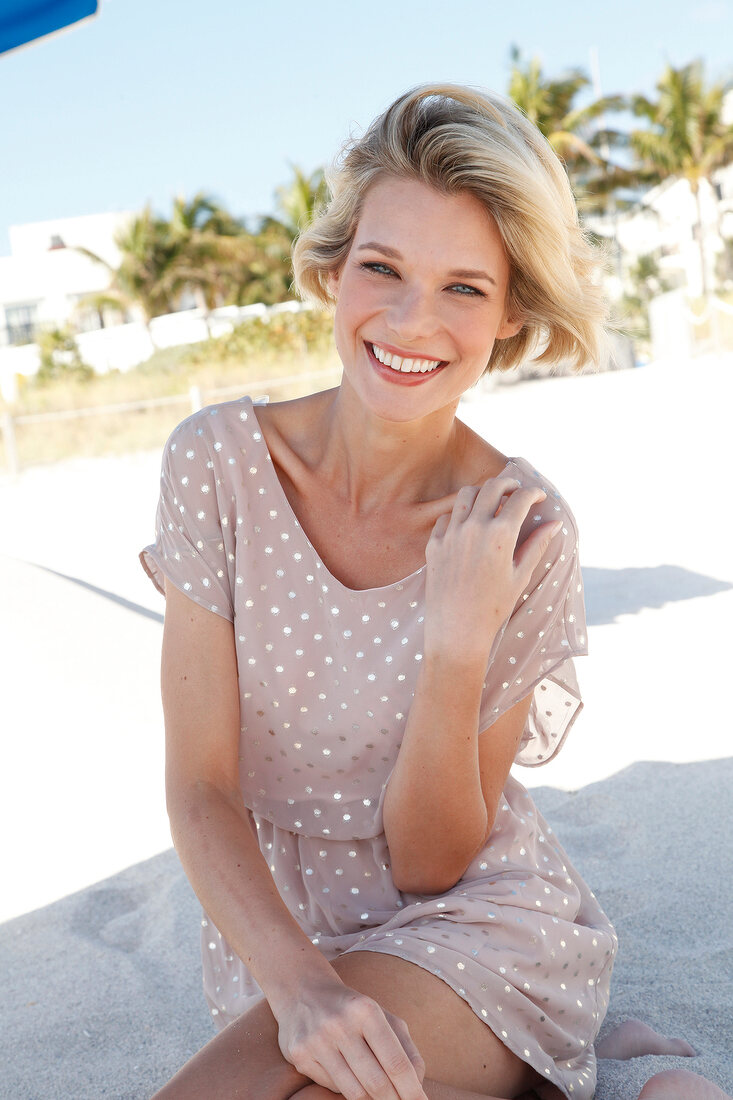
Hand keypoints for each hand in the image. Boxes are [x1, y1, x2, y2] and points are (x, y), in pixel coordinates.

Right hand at [275, 975, 426, 1099]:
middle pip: (376, 1083)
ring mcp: (316, 1040)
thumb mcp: (384, 1017)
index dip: (411, 1090)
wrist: (303, 991)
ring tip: (380, 1096)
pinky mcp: (300, 1055)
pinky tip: (347, 1074)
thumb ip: (406, 1049)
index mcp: (366, 1010)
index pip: (396, 1062)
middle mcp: (339, 1024)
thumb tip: (417, 1085)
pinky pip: (331, 1086)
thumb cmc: (354, 1009)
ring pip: (353, 1091)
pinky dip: (345, 1087)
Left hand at [424, 476, 561, 666]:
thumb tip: (554, 523)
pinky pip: (447, 517)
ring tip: (491, 501)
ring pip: (466, 495)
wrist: (457, 630)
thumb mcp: (521, 575)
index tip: (539, 496)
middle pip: (492, 487)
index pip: (520, 498)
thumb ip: (537, 544)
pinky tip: (468, 523)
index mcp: (500, 534)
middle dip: (508, 482)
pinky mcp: (434, 543)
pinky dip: (459, 514)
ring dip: (482, 492)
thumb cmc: (494, 607)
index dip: (534, 493)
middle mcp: (474, 527)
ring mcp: (451, 533)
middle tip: (516, 489)